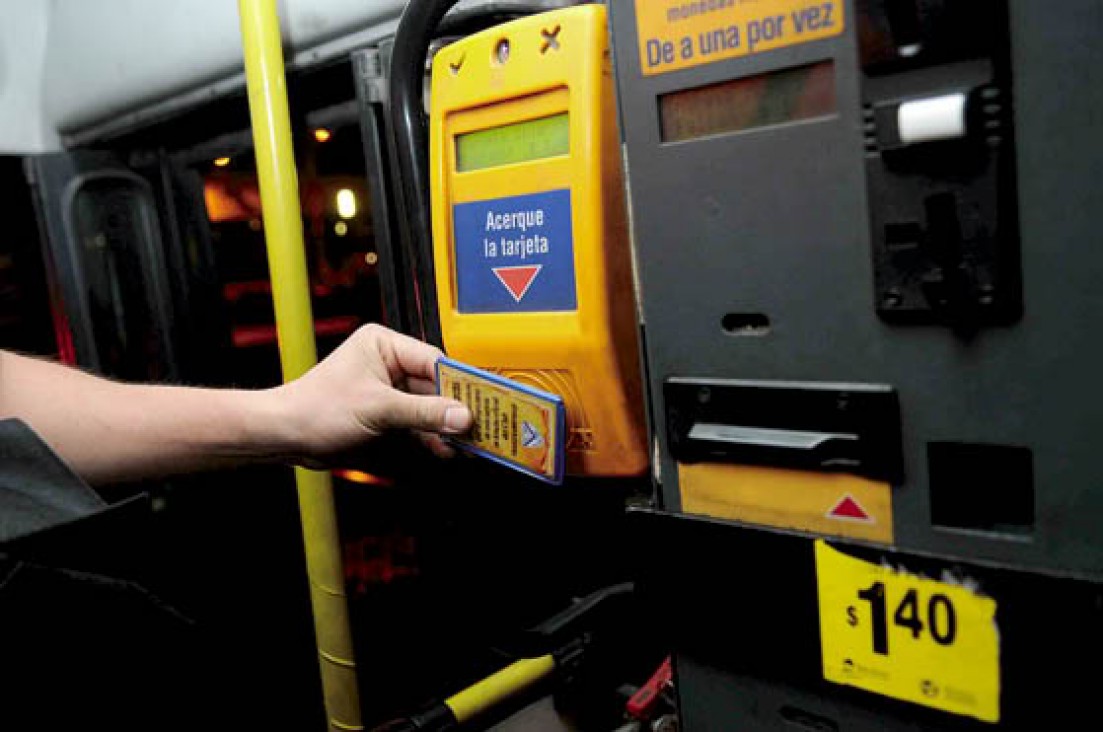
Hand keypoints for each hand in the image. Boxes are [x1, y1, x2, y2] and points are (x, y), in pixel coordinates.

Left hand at [274, 324, 471, 468]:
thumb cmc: (316, 409)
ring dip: (444, 427)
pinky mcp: (387, 415)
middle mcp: (389, 364)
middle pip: (436, 386)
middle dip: (453, 409)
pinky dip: (431, 438)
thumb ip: (423, 412)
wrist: (286, 436)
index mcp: (384, 344)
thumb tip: (460, 415)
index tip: (481, 400)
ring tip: (466, 442)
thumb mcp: (377, 408)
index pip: (434, 360)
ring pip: (430, 408)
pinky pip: (418, 425)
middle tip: (479, 425)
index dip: (458, 382)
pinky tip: (446, 449)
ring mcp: (389, 391)